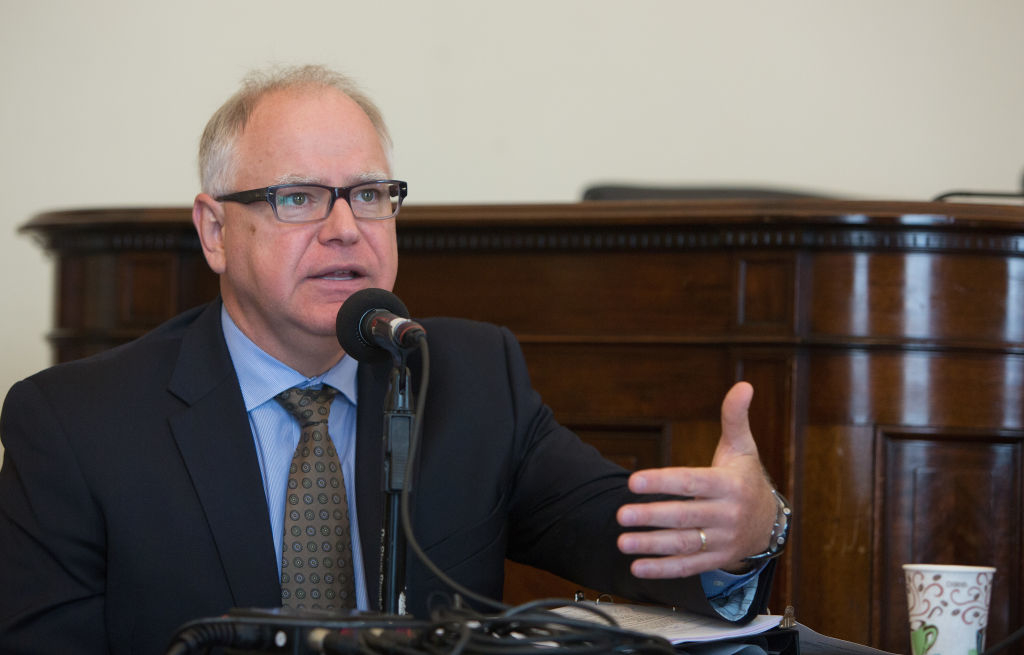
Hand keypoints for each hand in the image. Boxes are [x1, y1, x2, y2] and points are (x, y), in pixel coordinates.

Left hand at [616, 381, 776, 577]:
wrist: (771, 523)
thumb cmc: (746, 478)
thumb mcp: (743, 447)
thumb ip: (735, 418)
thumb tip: (744, 385)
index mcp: (729, 484)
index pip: (691, 482)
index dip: (662, 482)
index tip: (634, 482)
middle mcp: (727, 514)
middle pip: (685, 516)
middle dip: (651, 517)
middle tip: (621, 515)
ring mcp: (722, 540)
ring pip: (684, 544)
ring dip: (651, 545)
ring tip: (622, 541)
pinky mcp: (716, 559)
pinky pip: (688, 566)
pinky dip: (662, 569)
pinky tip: (637, 566)